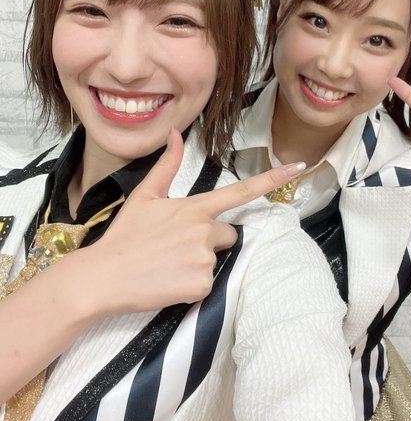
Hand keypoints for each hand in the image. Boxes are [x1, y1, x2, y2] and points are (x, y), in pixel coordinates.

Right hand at [79, 129, 305, 315]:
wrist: (103, 276)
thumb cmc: (124, 235)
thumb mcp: (144, 196)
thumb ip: (166, 165)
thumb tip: (175, 134)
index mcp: (194, 208)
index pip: (240, 191)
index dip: (272, 180)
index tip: (298, 168)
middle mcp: (205, 231)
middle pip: (228, 235)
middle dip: (209, 240)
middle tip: (175, 246)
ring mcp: (204, 259)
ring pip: (214, 260)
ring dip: (197, 263)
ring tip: (166, 264)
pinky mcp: (201, 285)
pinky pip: (206, 284)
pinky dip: (191, 285)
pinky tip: (168, 282)